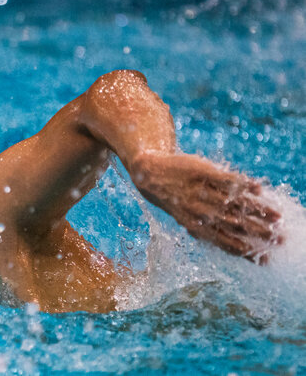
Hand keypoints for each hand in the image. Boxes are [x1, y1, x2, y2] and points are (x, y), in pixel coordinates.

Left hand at [131, 153, 282, 263]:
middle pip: (235, 225)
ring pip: (235, 203)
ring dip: (258, 210)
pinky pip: (225, 179)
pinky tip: (258, 188)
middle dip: (260, 234)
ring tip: (278, 217)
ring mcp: (202, 192)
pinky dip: (242, 184)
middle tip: (280, 239)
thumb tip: (232, 249)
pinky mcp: (202, 172)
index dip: (246, 252)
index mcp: (196, 226)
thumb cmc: (174, 198)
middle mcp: (200, 211)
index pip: (225, 243)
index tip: (266, 259)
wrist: (150, 174)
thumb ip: (205, 232)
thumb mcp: (184, 218)